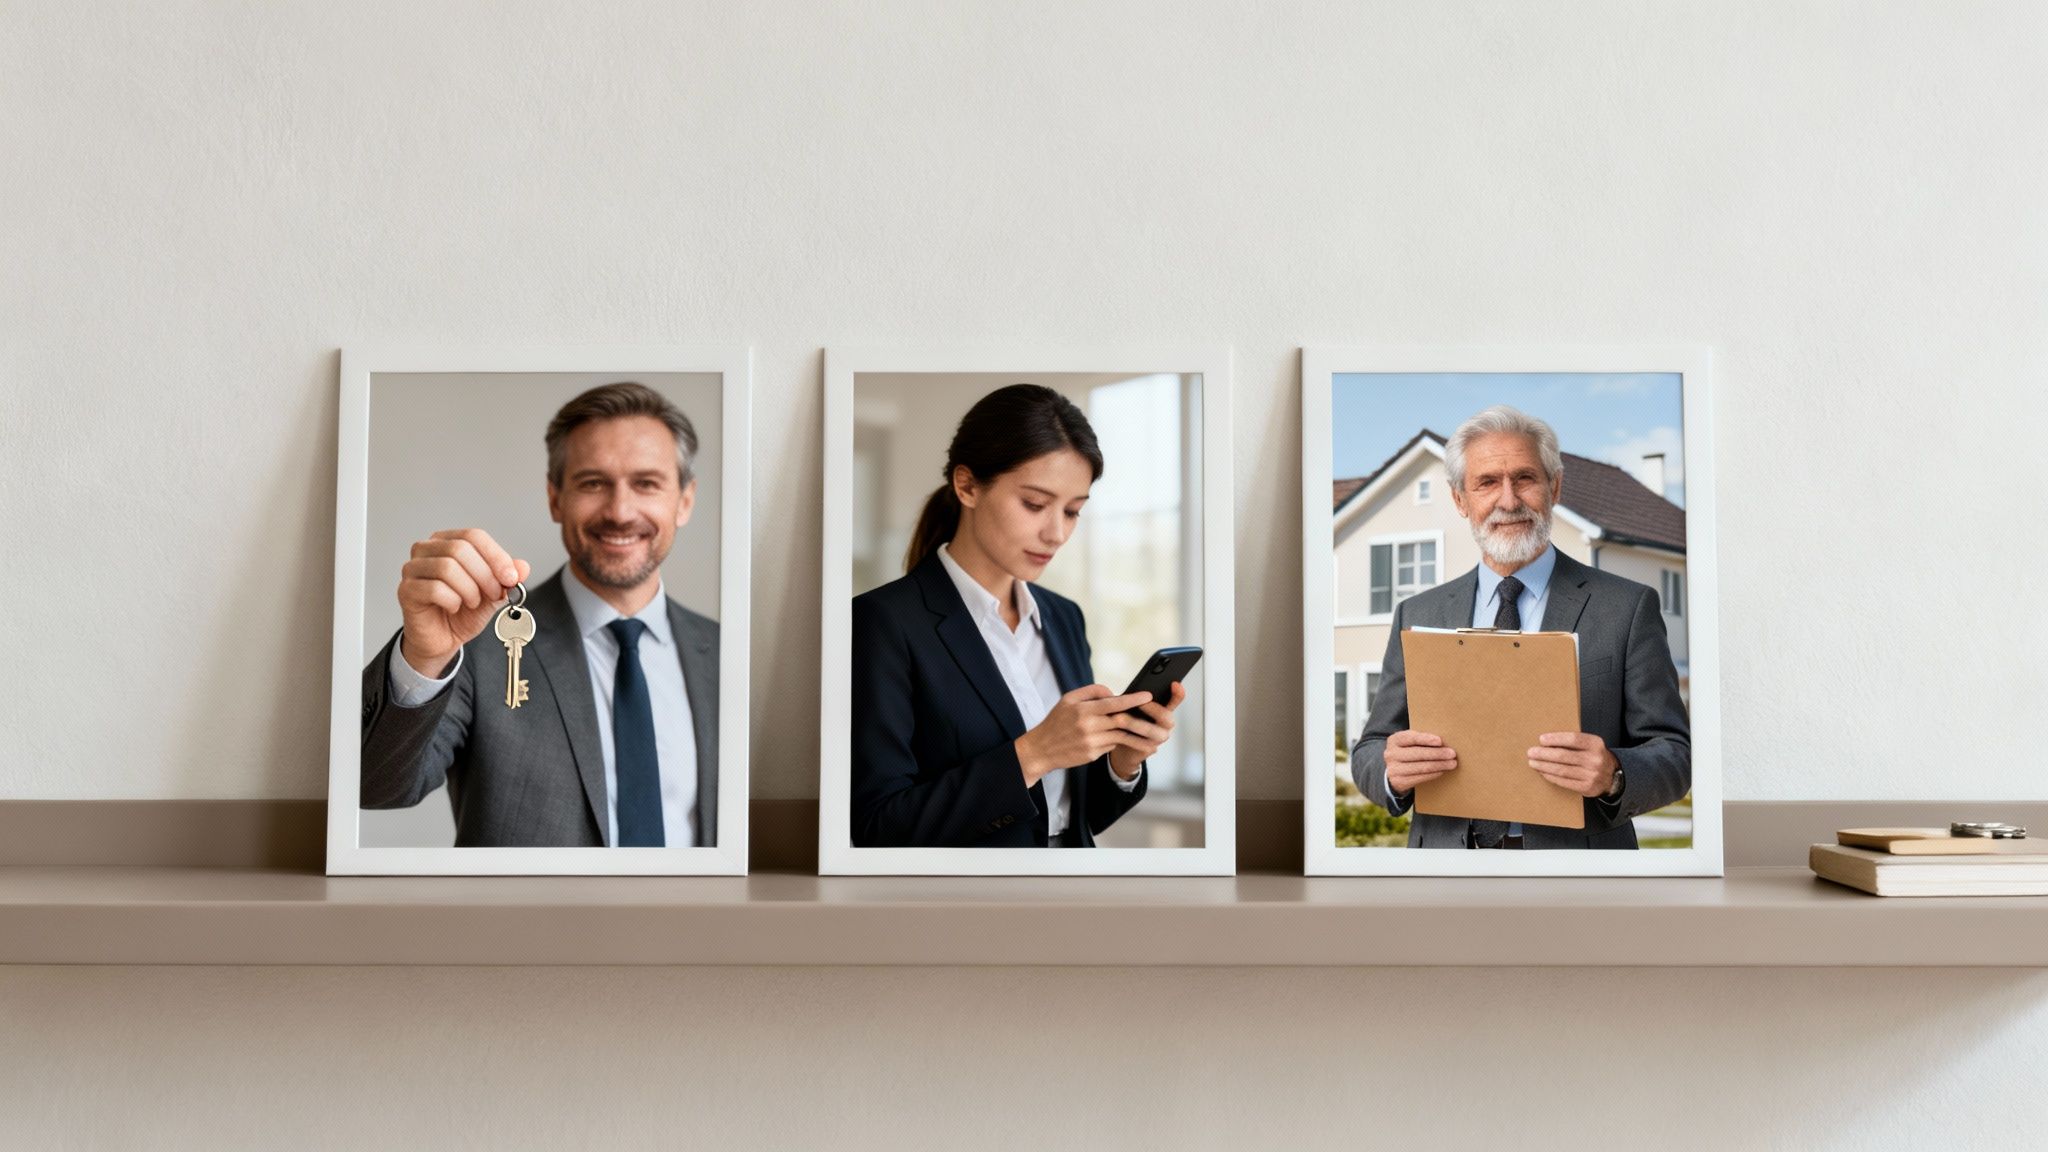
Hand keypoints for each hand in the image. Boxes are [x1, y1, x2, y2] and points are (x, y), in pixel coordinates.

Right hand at [396, 528, 531, 677]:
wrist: (443, 639)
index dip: (496, 556)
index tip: (511, 577)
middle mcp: (426, 550)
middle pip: (460, 549)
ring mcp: (412, 569)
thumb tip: (523, 567)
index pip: (474, 536)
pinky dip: (452, 600)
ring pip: (447, 567)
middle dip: (485, 575)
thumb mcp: (493, 594)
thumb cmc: (463, 612)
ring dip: (469, 589)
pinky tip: (454, 607)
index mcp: (448, 542)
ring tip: (473, 602)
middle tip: (494, 594)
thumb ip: (507, 579)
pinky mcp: (406, 590)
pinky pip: (434, 589)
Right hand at [1014, 684, 1160, 784]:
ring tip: (1153, 734)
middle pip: (1121, 721)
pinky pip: (1112, 746)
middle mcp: (1088, 726)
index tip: (1148, 695)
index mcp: (1083, 710)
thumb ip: (1092, 692)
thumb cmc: (1057, 721)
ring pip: (1121, 736)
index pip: (1113, 703)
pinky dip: (1120, 741)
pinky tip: (1131, 741)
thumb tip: (1114, 693)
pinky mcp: (1092, 755)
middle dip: (1141, 719)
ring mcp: (1091, 742)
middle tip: (1158, 715)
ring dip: (1137, 735)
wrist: (1041, 749)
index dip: (1132, 699)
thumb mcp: (1068, 699)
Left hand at [1107, 681, 1184, 780]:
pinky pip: (1142, 744)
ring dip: (1135, 724)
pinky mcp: (1149, 749)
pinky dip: (1129, 738)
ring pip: (1153, 732)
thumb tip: (1115, 690)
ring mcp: (1158, 738)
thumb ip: (1130, 699)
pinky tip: (1118, 733)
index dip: (1177, 694)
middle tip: (1137, 703)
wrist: (1122, 746)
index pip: (1175, 701)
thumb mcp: (1129, 707)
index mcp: (1163, 711)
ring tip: (1118, 718)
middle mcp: (1164, 725)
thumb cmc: (1128, 723)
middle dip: (1151, 709)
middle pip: (1166, 716)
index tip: (1174, 684)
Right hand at [1383, 730, 1455, 796]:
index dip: (1425, 739)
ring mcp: (1393, 769)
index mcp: (1394, 740)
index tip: (1440, 741)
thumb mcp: (1410, 743)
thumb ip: (1422, 740)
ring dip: (1439, 765)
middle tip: (1452, 754)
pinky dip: (1433, 774)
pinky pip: (1420, 778)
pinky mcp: (1398, 782)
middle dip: (1437, 753)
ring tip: (1452, 764)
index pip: (1410, 738)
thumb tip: (1444, 743)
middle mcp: (1391, 754)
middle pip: (1417, 753)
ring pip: (1421, 767)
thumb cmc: (1408, 752)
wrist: (1394, 771)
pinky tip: (1442, 771)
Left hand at [1528, 732, 1617, 797]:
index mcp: (1595, 744)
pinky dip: (1551, 776)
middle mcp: (1595, 759)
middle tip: (1531, 752)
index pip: (1573, 739)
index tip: (1541, 739)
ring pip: (1562, 770)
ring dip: (1544, 766)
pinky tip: (1543, 772)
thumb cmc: (1594, 757)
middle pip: (1564, 756)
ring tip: (1533, 763)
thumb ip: (1573, 742)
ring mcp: (1592, 774)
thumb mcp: (1590, 745)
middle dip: (1544, 754)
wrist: (1612, 776)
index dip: (1555, 739)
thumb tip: (1545, 742)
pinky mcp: (1587, 787)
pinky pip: (1564, 781)